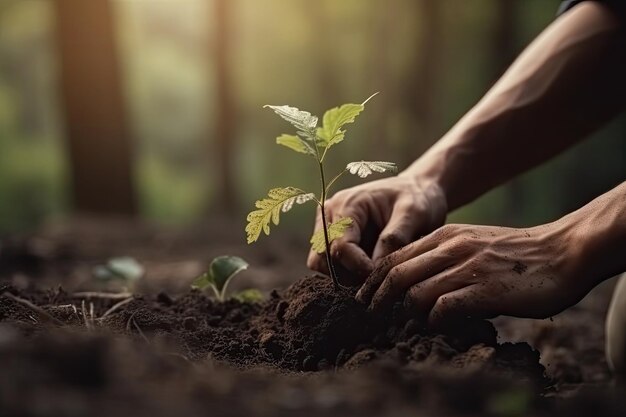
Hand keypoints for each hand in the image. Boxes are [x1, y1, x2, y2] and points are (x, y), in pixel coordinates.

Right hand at [306, 175, 446, 280]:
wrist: (417, 191)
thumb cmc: (417, 198)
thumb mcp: (413, 213)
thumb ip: (394, 238)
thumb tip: (376, 270)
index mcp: (346, 204)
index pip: (340, 246)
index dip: (358, 267)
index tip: (381, 277)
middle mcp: (329, 214)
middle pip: (323, 257)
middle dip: (348, 274)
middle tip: (376, 280)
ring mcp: (328, 226)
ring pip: (320, 264)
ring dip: (344, 276)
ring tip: (372, 276)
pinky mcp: (332, 239)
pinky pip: (328, 265)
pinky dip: (344, 274)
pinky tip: (367, 272)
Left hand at [355, 221, 591, 326]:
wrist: (562, 251)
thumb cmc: (516, 254)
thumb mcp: (472, 243)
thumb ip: (445, 258)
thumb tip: (418, 286)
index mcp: (444, 237)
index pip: (393, 257)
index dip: (373, 280)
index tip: (364, 297)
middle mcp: (450, 248)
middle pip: (396, 274)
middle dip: (377, 298)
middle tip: (370, 316)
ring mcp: (467, 267)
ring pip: (414, 292)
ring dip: (406, 312)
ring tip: (406, 324)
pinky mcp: (484, 289)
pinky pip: (444, 307)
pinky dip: (434, 320)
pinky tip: (439, 325)